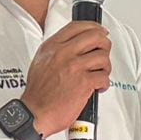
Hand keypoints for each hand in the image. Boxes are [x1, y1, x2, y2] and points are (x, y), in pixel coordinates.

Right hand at [21, 20, 111, 138]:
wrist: (35, 113)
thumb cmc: (38, 93)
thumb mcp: (41, 61)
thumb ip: (57, 50)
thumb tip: (74, 45)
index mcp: (52, 46)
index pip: (78, 26)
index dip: (94, 27)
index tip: (100, 31)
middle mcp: (64, 53)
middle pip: (95, 36)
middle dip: (104, 45)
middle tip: (103, 53)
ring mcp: (74, 67)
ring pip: (103, 57)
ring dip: (105, 67)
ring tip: (99, 74)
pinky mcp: (84, 82)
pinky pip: (104, 77)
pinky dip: (104, 83)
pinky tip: (98, 87)